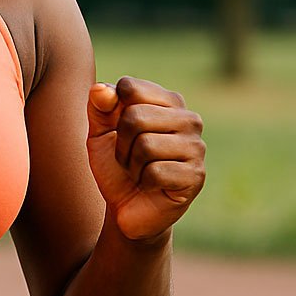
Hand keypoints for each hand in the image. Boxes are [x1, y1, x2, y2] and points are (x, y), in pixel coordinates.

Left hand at [86, 76, 205, 242]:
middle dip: (121, 143)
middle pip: (135, 116)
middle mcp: (188, 119)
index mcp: (168, 101)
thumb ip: (99, 107)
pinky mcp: (195, 176)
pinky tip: (152, 185)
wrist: (126, 207)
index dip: (112, 112)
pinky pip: (155, 171)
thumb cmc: (116, 166)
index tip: (119, 130)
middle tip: (129, 158)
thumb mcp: (99, 133)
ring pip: (146, 145)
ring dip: (131, 164)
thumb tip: (101, 90)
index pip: (130, 88)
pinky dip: (144, 181)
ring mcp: (196, 148)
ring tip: (140, 171)